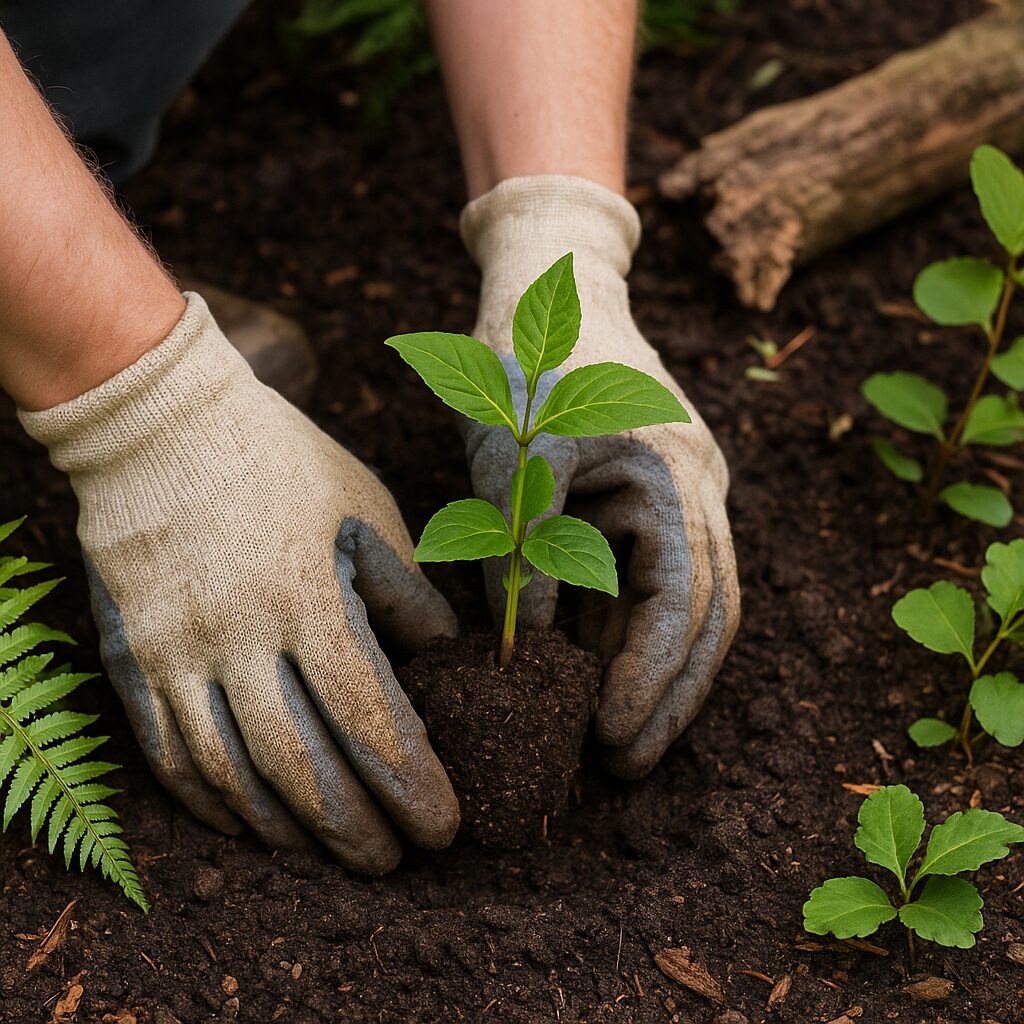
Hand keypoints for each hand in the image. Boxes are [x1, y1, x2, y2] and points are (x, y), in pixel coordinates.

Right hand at [19, 295, 459, 871]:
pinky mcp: (129, 655)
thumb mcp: (365, 512)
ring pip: (230, 773)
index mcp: (309, 598)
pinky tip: (243, 823)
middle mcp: (238, 636)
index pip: (369, 719)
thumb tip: (440, 662)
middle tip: (390, 862)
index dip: (409, 784)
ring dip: (284, 828)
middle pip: (301, 766)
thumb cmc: (283, 462)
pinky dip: (207, 799)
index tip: (441, 826)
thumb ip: (406, 595)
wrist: (161, 423)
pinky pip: (166, 750)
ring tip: (325, 853)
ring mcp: (174, 651)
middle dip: (353, 829)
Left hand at [461, 175, 739, 778]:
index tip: (614, 735)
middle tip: (622, 762)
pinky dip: (624, 631)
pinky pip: (647, 580)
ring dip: (650, 670)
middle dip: (666, 692)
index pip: (684, 599)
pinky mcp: (648, 502)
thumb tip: (529, 651)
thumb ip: (523, 549)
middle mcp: (694, 492)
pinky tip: (593, 675)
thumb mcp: (512, 450)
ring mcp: (679, 496)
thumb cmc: (526, 355)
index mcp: (675, 476)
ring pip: (682, 605)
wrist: (548, 281)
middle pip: (703, 615)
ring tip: (613, 738)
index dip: (654, 675)